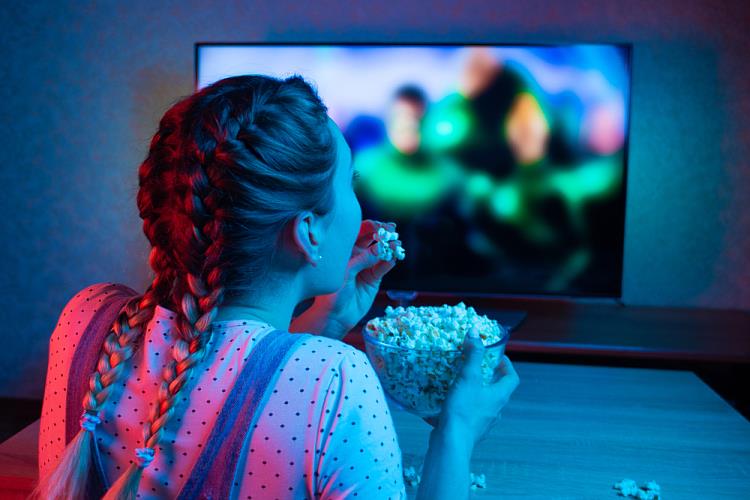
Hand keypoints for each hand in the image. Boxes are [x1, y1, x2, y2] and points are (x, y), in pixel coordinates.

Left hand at [313, 219, 400, 338]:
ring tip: (396, 245)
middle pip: (373, 238)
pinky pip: (384, 266)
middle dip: (384, 233)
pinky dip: (390, 261)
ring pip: (381, 252)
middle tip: (392, 231)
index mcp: (344, 248)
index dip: (371, 226)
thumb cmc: (332, 292)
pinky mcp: (374, 278)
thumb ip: (362, 260)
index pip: (359, 231)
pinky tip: (394, 257)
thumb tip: (380, 248)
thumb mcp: (345, 273)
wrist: (335, 315)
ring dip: (390, 247)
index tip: (380, 226)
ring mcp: (366, 266)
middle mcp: (356, 254)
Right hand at [422, 327, 519, 450]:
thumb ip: (472, 355)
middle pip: (498, 390)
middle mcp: (495, 410)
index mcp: (499, 396)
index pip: (512, 378)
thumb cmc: (463, 409)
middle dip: (489, 377)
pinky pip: (470, 414)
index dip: (507, 365)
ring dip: (476, 392)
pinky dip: (463, 406)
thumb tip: (475, 333)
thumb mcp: (468, 378)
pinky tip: (448, 403)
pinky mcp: (471, 431)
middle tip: (476, 366)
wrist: (452, 442)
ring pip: (484, 403)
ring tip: (461, 383)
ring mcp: (484, 423)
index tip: (496, 356)